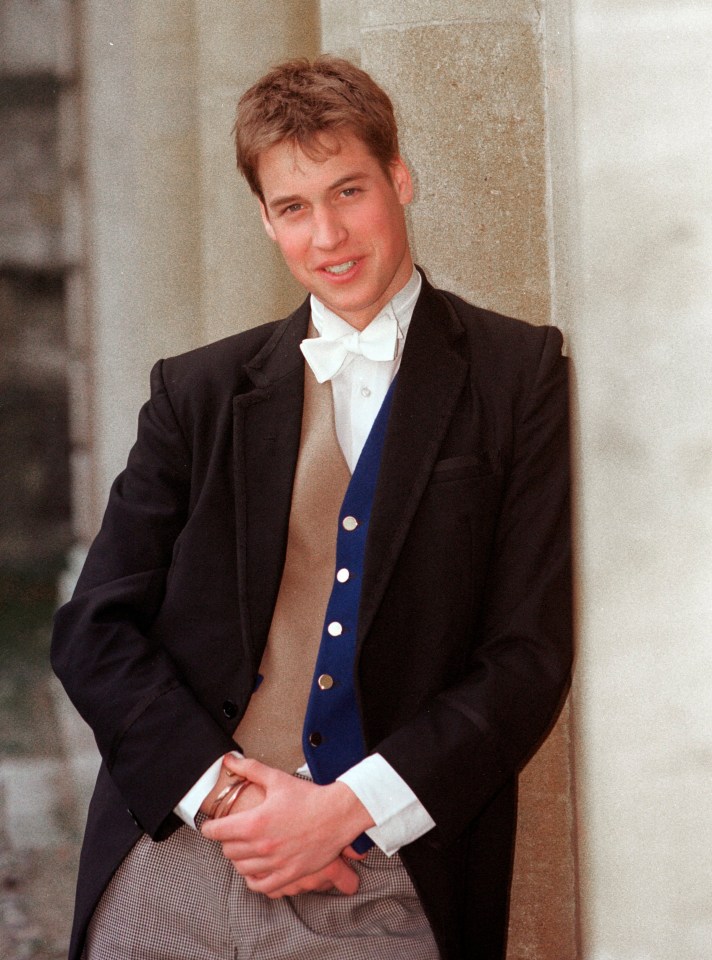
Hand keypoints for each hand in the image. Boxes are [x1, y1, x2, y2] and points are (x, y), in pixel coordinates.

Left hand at [200, 756, 372, 895]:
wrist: (337, 814)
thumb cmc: (308, 797)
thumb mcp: (277, 779)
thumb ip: (250, 769)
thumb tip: (229, 760)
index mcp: (255, 823)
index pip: (217, 832)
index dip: (209, 828)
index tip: (210, 826)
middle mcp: (262, 846)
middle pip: (228, 851)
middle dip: (226, 841)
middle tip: (232, 833)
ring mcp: (275, 863)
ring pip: (241, 868)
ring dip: (238, 858)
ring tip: (244, 848)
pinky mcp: (289, 875)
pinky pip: (260, 886)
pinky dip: (252, 879)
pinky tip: (255, 869)